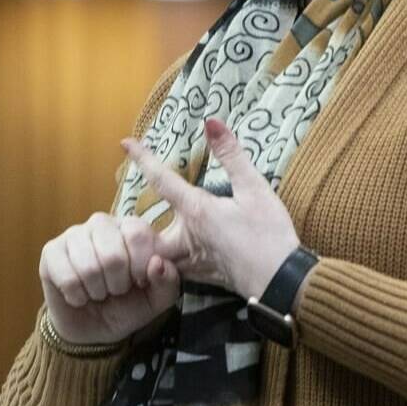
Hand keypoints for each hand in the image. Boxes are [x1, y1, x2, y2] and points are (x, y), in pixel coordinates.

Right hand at [38, 212, 181, 345]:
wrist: (92, 328)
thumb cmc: (128, 306)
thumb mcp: (157, 299)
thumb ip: (167, 281)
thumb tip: (158, 263)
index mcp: (131, 227)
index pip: (138, 233)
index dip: (140, 265)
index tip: (139, 281)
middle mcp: (102, 223)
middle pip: (113, 252)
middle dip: (117, 283)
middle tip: (116, 290)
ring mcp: (74, 234)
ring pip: (88, 265)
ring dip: (97, 290)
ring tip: (98, 293)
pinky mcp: (51, 252)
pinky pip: (66, 276)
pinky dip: (76, 295)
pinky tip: (79, 296)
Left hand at [124, 117, 299, 299]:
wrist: (281, 283)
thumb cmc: (270, 234)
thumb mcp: (255, 188)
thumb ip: (231, 155)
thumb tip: (211, 122)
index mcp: (196, 211)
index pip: (161, 179)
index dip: (143, 158)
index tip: (125, 144)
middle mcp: (186, 237)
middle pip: (146, 230)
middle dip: (134, 225)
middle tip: (127, 217)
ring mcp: (192, 261)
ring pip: (157, 255)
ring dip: (149, 246)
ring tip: (148, 238)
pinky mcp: (202, 277)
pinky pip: (173, 270)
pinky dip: (167, 263)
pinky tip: (178, 257)